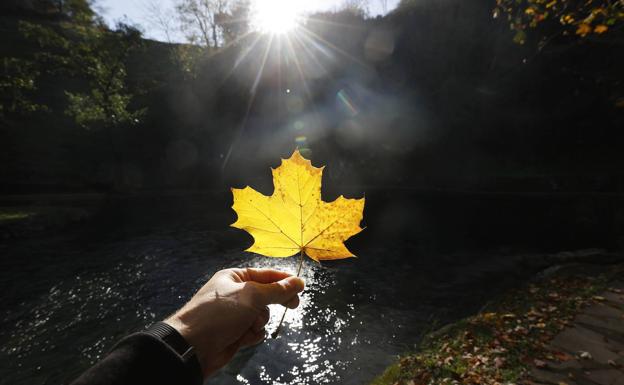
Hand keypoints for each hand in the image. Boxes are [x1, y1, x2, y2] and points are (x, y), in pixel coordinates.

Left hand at [164, 268, 304, 376]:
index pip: (266, 274)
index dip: (284, 280)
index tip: (301, 286)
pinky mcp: (235, 332)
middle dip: (276, 301)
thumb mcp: (252, 296)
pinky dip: (253, 334)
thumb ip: (277, 290)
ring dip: (260, 321)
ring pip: (263, 315)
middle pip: (267, 294)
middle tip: (293, 305)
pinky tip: (243, 337)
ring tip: (250, 325)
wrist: (193, 346)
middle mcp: (235, 294)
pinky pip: (255, 331)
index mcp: (235, 277)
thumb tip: (298, 281)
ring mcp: (235, 314)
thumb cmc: (219, 314)